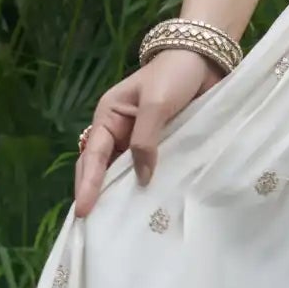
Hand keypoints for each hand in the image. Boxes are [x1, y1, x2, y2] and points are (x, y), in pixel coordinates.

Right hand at [74, 48, 223, 217]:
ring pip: (125, 172)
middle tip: (93, 226)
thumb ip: (146, 139)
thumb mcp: (156, 103)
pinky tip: (149, 207)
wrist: (204, 61)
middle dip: (97, 194)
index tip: (84, 210)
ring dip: (122, 194)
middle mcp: (120, 131)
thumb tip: (142, 179)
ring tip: (117, 225)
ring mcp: (140, 140)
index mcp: (109, 116)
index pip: (94, 156)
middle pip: (102, 168)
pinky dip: (146, 187)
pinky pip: (149, 169)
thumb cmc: (174, 75)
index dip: (88, 184)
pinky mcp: (161, 146)